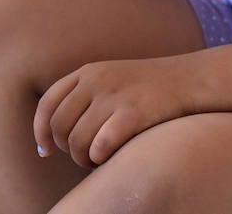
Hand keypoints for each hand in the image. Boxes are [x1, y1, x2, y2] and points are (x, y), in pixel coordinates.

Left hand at [34, 56, 196, 167]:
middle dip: (68, 150)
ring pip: (77, 142)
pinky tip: (111, 157)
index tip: (46, 151)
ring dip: (84, 159)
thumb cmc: (149, 88)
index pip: (47, 105)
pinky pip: (99, 147)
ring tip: (99, 159)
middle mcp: (96, 81)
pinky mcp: (133, 113)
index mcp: (88, 72)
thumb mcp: (111, 79)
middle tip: (86, 156)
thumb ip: (84, 97)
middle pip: (59, 128)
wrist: (191, 79)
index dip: (41, 132)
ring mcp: (114, 96)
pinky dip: (100, 158)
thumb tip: (51, 139)